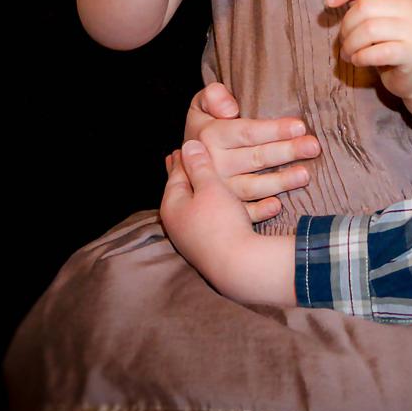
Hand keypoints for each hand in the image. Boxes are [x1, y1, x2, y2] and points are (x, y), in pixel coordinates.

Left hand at [162, 140, 294, 304]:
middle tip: (200, 158)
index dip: (186, 157)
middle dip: (200, 174)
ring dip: (218, 192)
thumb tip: (186, 144)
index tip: (188, 144)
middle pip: (190, 191)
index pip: (177, 173)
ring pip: (208, 207)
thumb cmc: (219, 223)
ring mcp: (196, 238)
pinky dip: (232, 210)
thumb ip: (199, 165)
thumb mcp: (209, 187)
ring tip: (221, 180)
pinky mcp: (215, 247)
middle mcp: (181, 223)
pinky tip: (238, 202)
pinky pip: (223, 221)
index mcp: (173, 205)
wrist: (238, 266)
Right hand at [183, 83, 321, 222]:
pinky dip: (259, 212)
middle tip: (313, 147)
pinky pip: (242, 212)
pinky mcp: (224, 208)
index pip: (246, 133)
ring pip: (252, 187)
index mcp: (211, 137)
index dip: (274, 130)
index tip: (300, 126)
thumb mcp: (200, 105)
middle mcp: (214, 165)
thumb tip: (230, 110)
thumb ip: (213, 96)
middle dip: (286, 151)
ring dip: (280, 182)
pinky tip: (278, 206)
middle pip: (255, 158)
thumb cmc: (205, 127)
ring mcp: (219, 189)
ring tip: (305, 174)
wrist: (187, 161)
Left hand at [326, 0, 411, 98]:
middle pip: (364, 7)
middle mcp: (410, 8)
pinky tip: (359, 61)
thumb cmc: (390, 41)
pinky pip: (378, 52)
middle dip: (346, 27)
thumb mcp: (373, 15)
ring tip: (349, 54)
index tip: (329, 2)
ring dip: (350, 45)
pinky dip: (360, 57)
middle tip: (344, 42)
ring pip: (368, 30)